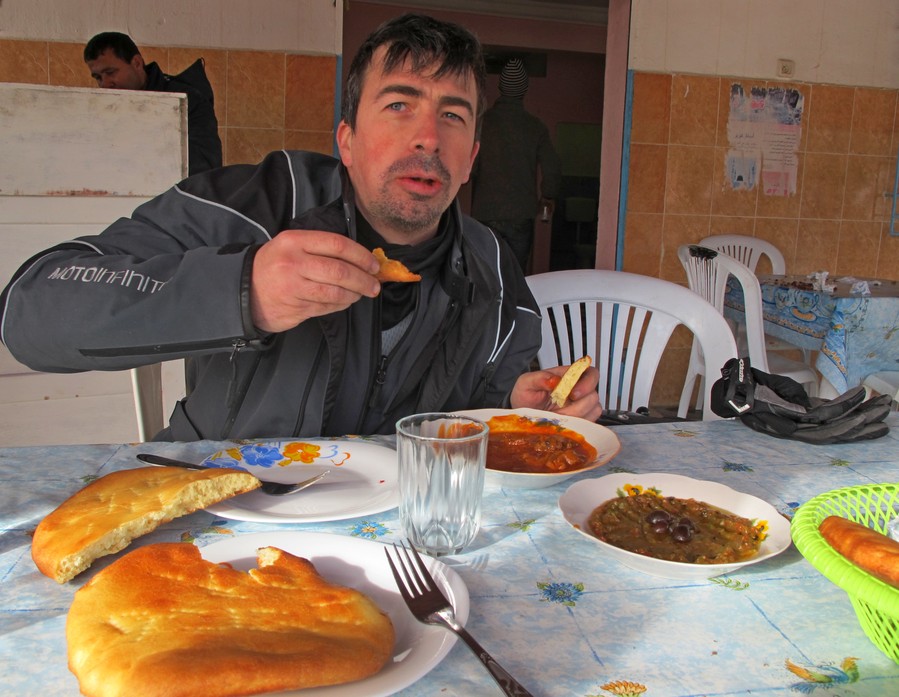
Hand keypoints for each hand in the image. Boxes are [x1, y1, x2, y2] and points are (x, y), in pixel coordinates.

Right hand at [250, 230, 380, 332]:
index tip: (374, 264)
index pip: (337, 244)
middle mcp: (294, 262)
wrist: (244, 291)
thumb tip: (361, 259)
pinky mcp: (295, 307)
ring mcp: (293, 286)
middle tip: (374, 285)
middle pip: (339, 270)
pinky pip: (327, 306)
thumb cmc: (275, 266)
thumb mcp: (291, 246)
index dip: (361, 255)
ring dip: (354, 294)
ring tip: (361, 294)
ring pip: (335, 291)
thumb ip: (321, 249)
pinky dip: (341, 305)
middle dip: (363, 279)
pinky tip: (345, 301)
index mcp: (295, 241)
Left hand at [510, 365, 602, 421]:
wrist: (521, 413)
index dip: (587, 383)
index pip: (590, 373)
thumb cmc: (525, 395)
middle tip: (560, 411)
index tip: (573, 394)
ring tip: (558, 418)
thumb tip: (555, 380)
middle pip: (593, 395)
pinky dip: (578, 425)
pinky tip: (563, 424)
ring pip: (593, 410)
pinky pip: (589, 422)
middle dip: (578, 406)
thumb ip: (539, 378)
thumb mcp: (526, 383)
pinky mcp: (580, 420)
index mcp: (568, 376)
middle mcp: (577, 390)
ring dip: (576, 416)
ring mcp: (580, 406)